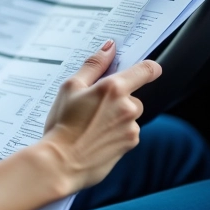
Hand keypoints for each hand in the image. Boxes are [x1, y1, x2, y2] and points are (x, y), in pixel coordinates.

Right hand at [41, 40, 161, 193]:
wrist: (61, 162)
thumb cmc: (62, 123)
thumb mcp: (70, 87)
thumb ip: (93, 65)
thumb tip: (109, 47)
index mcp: (114, 88)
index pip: (146, 70)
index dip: (148, 67)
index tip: (144, 68)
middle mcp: (128, 107)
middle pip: (133, 95)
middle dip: (117, 97)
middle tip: (93, 104)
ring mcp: (132, 128)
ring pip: (129, 114)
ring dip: (116, 116)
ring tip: (89, 123)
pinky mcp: (130, 145)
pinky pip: (127, 131)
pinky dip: (115, 131)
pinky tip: (95, 135)